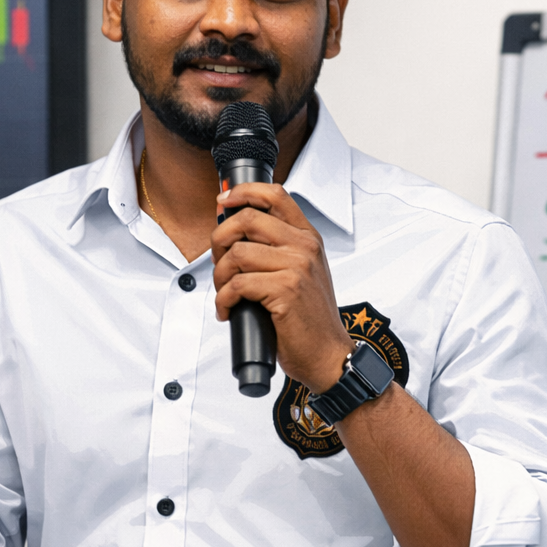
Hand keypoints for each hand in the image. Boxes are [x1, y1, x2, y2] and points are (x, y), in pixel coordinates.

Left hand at [211, 185, 352, 391]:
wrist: (327, 354)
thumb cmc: (310, 319)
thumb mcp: (303, 274)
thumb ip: (278, 249)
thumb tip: (236, 235)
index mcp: (308, 238)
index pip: (275, 195)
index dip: (243, 192)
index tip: (224, 201)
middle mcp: (304, 247)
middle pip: (247, 220)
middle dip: (220, 239)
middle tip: (219, 261)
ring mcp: (297, 267)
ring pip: (237, 254)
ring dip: (220, 276)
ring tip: (225, 294)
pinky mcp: (286, 290)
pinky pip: (237, 284)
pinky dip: (224, 300)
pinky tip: (229, 311)